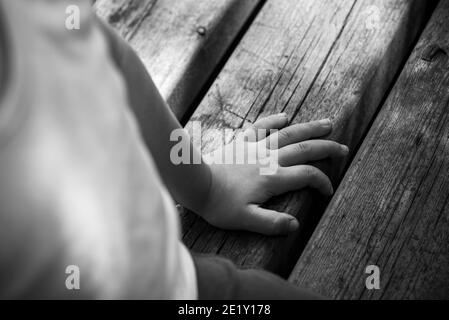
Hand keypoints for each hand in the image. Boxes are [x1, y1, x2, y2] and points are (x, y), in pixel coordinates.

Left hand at [197, 114, 348, 235]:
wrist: (194, 182)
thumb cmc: (218, 203)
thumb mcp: (245, 220)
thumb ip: (271, 223)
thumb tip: (295, 225)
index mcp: (272, 178)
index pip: (307, 175)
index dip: (322, 182)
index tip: (328, 191)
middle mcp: (268, 159)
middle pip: (304, 149)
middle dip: (326, 148)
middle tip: (343, 148)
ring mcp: (255, 147)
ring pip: (288, 134)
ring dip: (309, 128)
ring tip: (327, 124)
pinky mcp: (241, 142)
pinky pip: (260, 127)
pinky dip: (273, 120)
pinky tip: (284, 116)